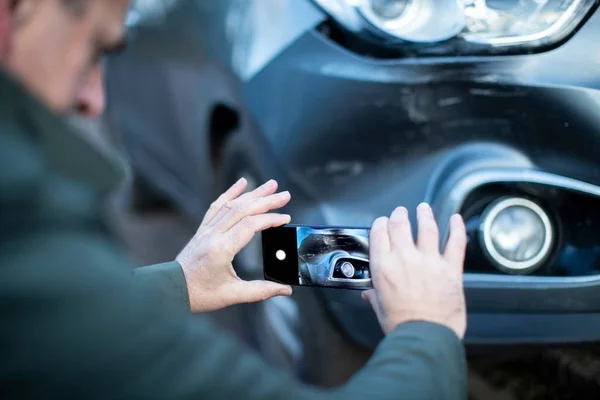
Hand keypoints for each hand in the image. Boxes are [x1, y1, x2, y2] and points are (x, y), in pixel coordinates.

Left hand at [176, 178, 292, 312]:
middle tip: (285, 194)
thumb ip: (261, 291)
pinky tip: (242, 183)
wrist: (169, 289)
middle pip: (242, 209)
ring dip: (253, 193)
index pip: (249, 225)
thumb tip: (285, 290)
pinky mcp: (202, 229)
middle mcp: (213, 235)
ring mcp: (206, 230)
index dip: (270, 220)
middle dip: (266, 200)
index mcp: (221, 249)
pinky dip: (231, 192)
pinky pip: (217, 206)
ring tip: (271, 185)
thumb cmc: (199, 294)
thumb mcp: (232, 295)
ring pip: (231, 204)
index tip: (286, 219)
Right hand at [362, 203, 466, 338]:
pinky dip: (457, 228)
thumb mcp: (380, 308)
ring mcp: (429, 261)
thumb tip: (369, 294)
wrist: (425, 336)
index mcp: (383, 267)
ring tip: (423, 208)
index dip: (381, 224)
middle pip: (400, 225)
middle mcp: (405, 258)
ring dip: (425, 214)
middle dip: (399, 215)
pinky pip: (456, 242)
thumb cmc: (401, 325)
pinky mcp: (450, 268)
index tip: (383, 222)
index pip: (379, 233)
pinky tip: (456, 219)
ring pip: (427, 228)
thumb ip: (374, 296)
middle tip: (401, 212)